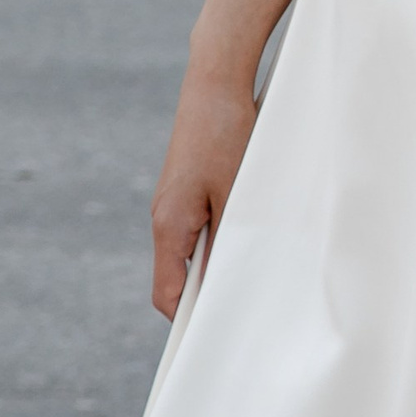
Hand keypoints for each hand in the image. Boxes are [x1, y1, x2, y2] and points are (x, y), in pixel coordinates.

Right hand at [151, 59, 261, 317]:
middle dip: (206, 294)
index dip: (188, 319)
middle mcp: (164, 218)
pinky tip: (246, 231)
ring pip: (190, 250)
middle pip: (178, 276)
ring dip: (215, 262)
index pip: (168, 294)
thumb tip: (227, 284)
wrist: (216, 80)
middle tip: (242, 308)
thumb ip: (228, 241)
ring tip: (250, 272)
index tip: (214, 337)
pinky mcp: (187, 185)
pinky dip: (217, 236)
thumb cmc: (228, 133)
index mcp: (169, 226)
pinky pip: (198, 225)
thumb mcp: (236, 193)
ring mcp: (174, 201)